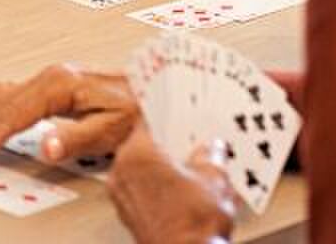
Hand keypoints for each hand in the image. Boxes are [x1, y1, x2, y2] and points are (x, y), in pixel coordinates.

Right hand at [0, 63, 136, 172]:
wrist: (162, 90)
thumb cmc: (142, 108)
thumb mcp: (114, 127)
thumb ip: (76, 137)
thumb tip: (43, 147)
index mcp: (58, 85)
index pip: (8, 120)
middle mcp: (49, 78)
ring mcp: (49, 80)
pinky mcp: (53, 86)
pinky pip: (11, 88)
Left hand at [110, 126, 237, 243]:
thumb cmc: (194, 222)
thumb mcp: (214, 176)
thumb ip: (211, 155)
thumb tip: (212, 150)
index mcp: (136, 153)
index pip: (147, 121)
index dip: (166, 116)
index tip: (175, 113)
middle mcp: (121, 173)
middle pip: (144, 148)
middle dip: (168, 146)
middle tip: (190, 144)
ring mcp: (122, 198)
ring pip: (142, 172)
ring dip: (162, 169)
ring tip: (192, 172)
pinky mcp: (129, 218)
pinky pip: (142, 193)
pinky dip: (159, 190)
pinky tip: (182, 194)